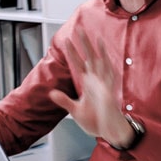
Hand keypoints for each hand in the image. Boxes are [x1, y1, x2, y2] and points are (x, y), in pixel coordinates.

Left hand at [48, 31, 134, 148]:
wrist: (109, 132)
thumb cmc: (96, 122)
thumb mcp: (75, 111)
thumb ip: (64, 101)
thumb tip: (51, 93)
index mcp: (88, 85)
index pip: (79, 65)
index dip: (73, 53)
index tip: (67, 41)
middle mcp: (96, 82)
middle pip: (89, 58)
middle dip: (84, 44)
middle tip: (79, 29)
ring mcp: (103, 85)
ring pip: (99, 62)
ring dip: (96, 49)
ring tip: (93, 36)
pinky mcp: (109, 92)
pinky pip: (107, 75)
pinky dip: (106, 63)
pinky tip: (103, 53)